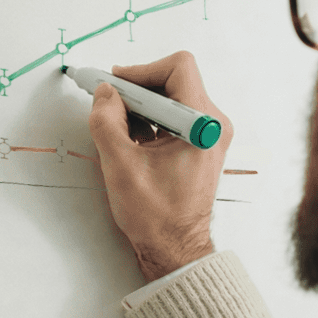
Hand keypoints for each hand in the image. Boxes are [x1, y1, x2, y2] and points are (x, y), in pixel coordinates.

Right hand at [88, 51, 233, 281]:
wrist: (175, 248)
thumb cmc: (157, 217)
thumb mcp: (120, 166)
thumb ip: (107, 121)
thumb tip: (104, 93)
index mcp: (203, 125)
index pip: (177, 68)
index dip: (141, 71)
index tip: (115, 85)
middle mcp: (213, 125)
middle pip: (174, 80)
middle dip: (137, 88)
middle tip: (109, 103)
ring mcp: (208, 134)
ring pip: (171, 97)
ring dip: (141, 105)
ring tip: (117, 126)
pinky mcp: (199, 143)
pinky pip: (173, 115)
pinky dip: (149, 119)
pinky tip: (129, 137)